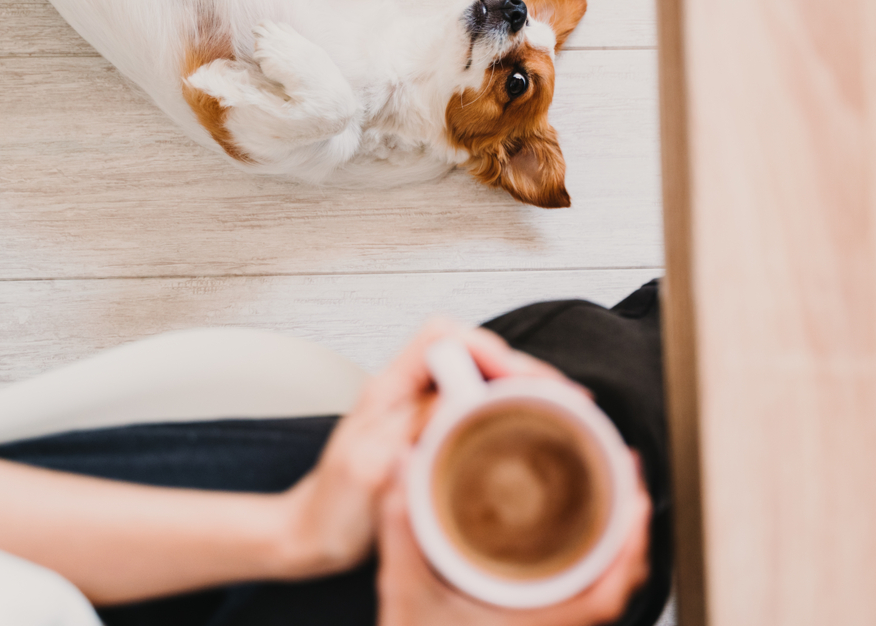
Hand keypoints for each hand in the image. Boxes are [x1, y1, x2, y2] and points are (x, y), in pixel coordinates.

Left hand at [272, 319, 571, 577]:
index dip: (490, 347)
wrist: (312, 540)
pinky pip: (480, 410)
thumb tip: (466, 392)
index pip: (444, 334)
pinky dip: (512, 415)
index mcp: (389, 387)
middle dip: (522, 370)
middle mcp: (408, 391)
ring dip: (523, 390)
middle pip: (474, 353)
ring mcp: (421, 413)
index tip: (525, 379)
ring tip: (560, 412)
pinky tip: (532, 432)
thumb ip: (414, 424)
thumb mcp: (371, 466)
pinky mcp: (433, 437)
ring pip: (482, 380)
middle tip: (563, 400)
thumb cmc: (332, 509)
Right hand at [375, 466, 652, 625]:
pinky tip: (589, 531)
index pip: (606, 598)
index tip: (638, 501)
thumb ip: (402, 531)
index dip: (631, 550)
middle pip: (619, 585)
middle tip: (628, 472)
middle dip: (632, 529)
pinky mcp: (541, 624)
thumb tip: (405, 466)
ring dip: (617, 543)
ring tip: (616, 491)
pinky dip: (599, 562)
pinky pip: (588, 596)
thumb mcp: (404, 594)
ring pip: (606, 590)